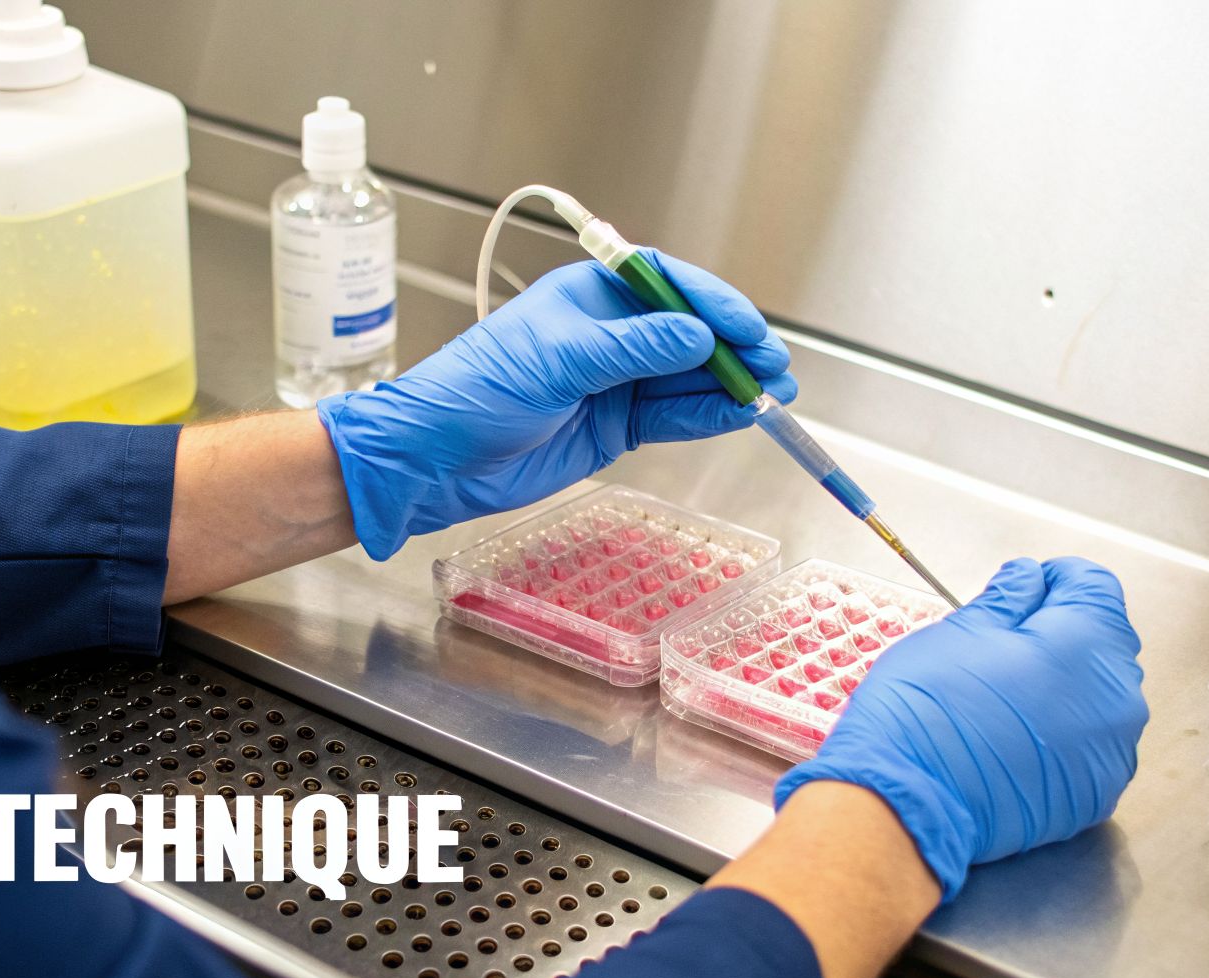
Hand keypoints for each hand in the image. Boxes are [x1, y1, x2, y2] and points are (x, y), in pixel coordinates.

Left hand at [316, 249, 795, 558]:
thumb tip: (696, 336)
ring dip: (730, 386)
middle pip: (688, 333)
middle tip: (774, 368)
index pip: (668, 286)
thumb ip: (632, 349)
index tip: (749, 328)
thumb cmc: (476, 390)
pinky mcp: (615, 427)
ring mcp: (614, 382)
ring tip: (774, 396)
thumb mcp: (557, 361)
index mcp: (590, 296)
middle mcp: (608, 334)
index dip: (714, 305)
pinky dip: (706, 417)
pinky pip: (672, 416)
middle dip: (733, 348)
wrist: (434, 459)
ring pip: (687, 378)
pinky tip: (739, 416)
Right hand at [775, 557, 1148, 899]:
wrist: (909, 799)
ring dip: (1063, 687)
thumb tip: (1029, 579)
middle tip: (1000, 645)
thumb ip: (1008, 600)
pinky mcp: (1095, 795)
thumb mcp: (959, 631)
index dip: (1056, 579)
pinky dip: (1060, 734)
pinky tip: (1010, 738)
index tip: (1022, 589)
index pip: (1095, 587)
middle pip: (1102, 644)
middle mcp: (1118, 698)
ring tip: (1002, 698)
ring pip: (1098, 699)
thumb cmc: (926, 706)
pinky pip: (1089, 747)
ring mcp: (1112, 753)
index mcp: (1087, 643)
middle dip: (1060, 634)